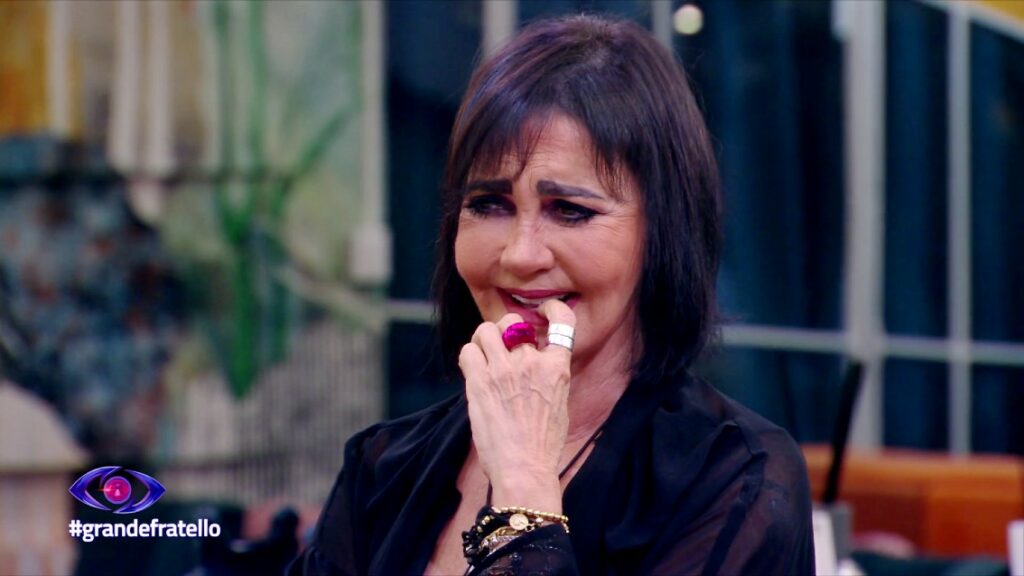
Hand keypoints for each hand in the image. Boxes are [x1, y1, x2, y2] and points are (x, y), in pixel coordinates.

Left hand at [459, 299, 575, 511]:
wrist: (523, 468)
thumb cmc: (542, 444)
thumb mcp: (559, 403)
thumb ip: (549, 375)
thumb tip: (536, 359)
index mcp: (557, 367)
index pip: (562, 321)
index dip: (552, 309)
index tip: (544, 311)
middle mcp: (531, 362)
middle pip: (513, 323)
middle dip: (506, 330)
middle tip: (501, 347)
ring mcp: (503, 370)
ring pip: (486, 330)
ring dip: (483, 340)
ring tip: (484, 355)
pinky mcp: (479, 381)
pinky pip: (468, 351)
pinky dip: (469, 357)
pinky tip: (474, 371)